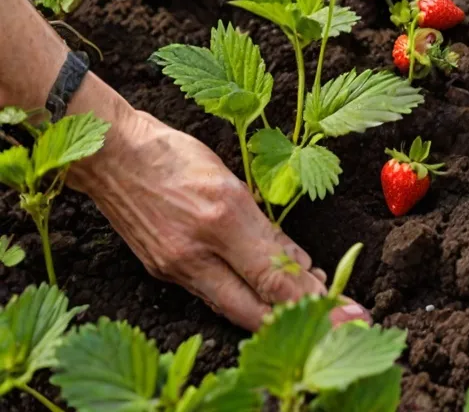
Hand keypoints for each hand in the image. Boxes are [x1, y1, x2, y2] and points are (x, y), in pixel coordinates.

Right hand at [70, 101, 367, 330]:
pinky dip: (242, 298)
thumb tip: (299, 264)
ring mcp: (176, 266)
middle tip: (339, 322)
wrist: (110, 155)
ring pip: (234, 306)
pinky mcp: (162, 270)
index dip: (315, 299)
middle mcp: (197, 252)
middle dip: (301, 319)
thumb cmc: (172, 154)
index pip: (275, 276)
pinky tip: (263, 294)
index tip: (351, 314)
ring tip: (311, 303)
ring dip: (273, 312)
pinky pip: (211, 294)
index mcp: (221, 217)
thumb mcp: (228, 178)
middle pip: (256, 308)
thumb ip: (263, 226)